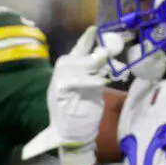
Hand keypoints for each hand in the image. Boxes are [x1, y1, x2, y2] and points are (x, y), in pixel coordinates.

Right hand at [46, 27, 121, 150]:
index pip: (76, 53)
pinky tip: (99, 82)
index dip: (84, 40)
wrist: (74, 135)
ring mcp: (56, 86)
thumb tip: (108, 56)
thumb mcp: (93, 88)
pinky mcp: (58, 96)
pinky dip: (86, 81)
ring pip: (70, 68)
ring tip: (105, 67)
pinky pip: (70, 82)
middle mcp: (59, 78)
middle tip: (106, 51)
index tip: (95, 29)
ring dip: (89, 66)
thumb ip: (96, 73)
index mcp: (67, 74)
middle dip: (88, 54)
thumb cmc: (84, 112)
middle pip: (71, 59)